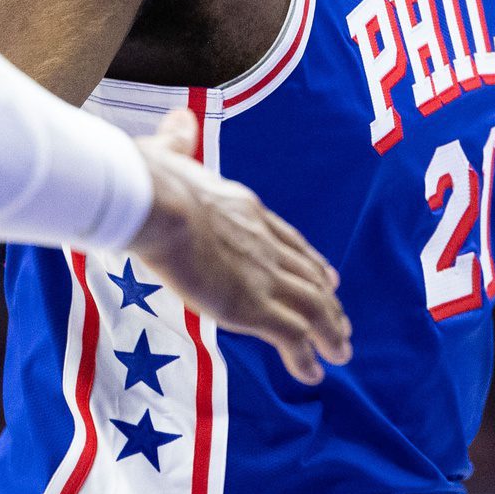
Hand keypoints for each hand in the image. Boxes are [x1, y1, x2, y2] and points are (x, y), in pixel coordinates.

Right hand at [126, 109, 351, 384]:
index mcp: (247, 210)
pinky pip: (293, 337)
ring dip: (331, 333)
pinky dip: (306, 357)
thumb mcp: (167, 153)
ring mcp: (263, 276)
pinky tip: (313, 373)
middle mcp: (265, 244)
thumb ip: (177, 141)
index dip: (312, 262)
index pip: (289, 241)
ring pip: (313, 308)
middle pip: (309, 277)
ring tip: (341, 353)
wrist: (157, 204)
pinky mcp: (253, 306)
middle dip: (329, 303)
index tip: (329, 277)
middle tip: (342, 325)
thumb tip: (178, 120)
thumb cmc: (152, 180)